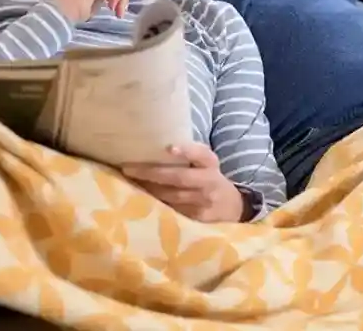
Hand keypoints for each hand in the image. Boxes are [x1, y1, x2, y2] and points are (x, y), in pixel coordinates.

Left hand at [121, 143, 244, 222]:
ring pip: (171, 196)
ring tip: (130, 181)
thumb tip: (159, 144)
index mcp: (211, 164)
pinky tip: (141, 197)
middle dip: (151, 173)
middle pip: (179, 178)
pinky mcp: (198, 218)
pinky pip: (172, 210)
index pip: (201, 154)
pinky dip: (156, 203)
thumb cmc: (211, 179)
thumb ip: (190, 154)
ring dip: (149, 189)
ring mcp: (204, 202)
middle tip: (128, 168)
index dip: (187, 150)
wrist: (234, 207)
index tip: (169, 148)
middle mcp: (209, 182)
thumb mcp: (207, 163)